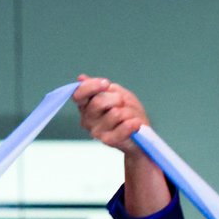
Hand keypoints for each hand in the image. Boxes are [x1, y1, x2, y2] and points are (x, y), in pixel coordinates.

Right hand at [73, 76, 169, 215]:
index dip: (91, 86)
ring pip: (115, 113)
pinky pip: (123, 126)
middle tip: (122, 102)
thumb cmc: (128, 113)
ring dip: (128, 111)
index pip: (78, 94)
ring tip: (130, 117)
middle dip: (116, 98)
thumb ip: (100, 87)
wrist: (139, 135)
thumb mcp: (116, 94)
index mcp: (86, 106)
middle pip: (98, 102)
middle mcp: (87, 119)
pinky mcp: (108, 141)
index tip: (106, 83)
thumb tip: (81, 78)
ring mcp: (96, 131)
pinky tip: (136, 124)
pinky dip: (133, 122)